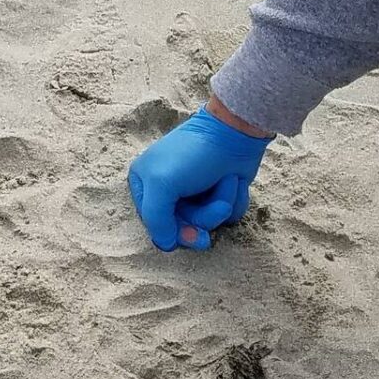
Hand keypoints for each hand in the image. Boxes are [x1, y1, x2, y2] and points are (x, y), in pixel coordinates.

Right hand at [127, 101, 271, 252]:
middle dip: (202, 219)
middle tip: (217, 210)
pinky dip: (234, 201)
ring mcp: (194, 194)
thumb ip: (155, 219)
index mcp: (144, 184)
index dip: (173, 231)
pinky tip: (233, 181)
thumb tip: (167, 246)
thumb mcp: (162, 184)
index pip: (153, 225)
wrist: (235, 133)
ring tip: (225, 181)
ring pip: (206, 224)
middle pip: (181, 229)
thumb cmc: (194, 155)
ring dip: (220, 207)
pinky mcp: (219, 194)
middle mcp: (167, 191)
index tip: (188, 229)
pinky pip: (226, 216)